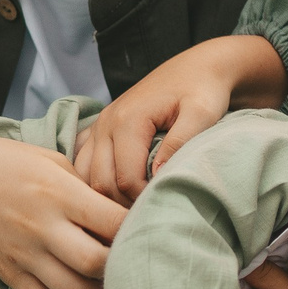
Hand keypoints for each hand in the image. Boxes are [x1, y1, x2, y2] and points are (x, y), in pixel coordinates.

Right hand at [0, 134, 127, 288]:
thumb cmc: (7, 162)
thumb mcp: (52, 161)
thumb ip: (86, 188)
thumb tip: (121, 214)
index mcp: (59, 194)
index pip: (114, 222)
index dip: (139, 231)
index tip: (149, 231)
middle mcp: (43, 227)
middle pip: (97, 264)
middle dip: (123, 269)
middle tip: (135, 266)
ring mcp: (24, 255)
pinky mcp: (8, 273)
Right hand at [72, 35, 287, 203]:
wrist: (197, 67)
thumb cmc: (204, 90)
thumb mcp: (202, 114)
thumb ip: (180, 143)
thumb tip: (156, 177)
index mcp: (128, 120)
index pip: (124, 179)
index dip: (143, 202)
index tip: (164, 212)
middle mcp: (106, 124)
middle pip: (101, 183)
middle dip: (121, 206)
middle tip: (147, 221)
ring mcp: (99, 127)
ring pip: (88, 178)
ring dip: (105, 199)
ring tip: (132, 213)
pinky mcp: (100, 131)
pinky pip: (84, 166)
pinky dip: (95, 185)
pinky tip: (115, 198)